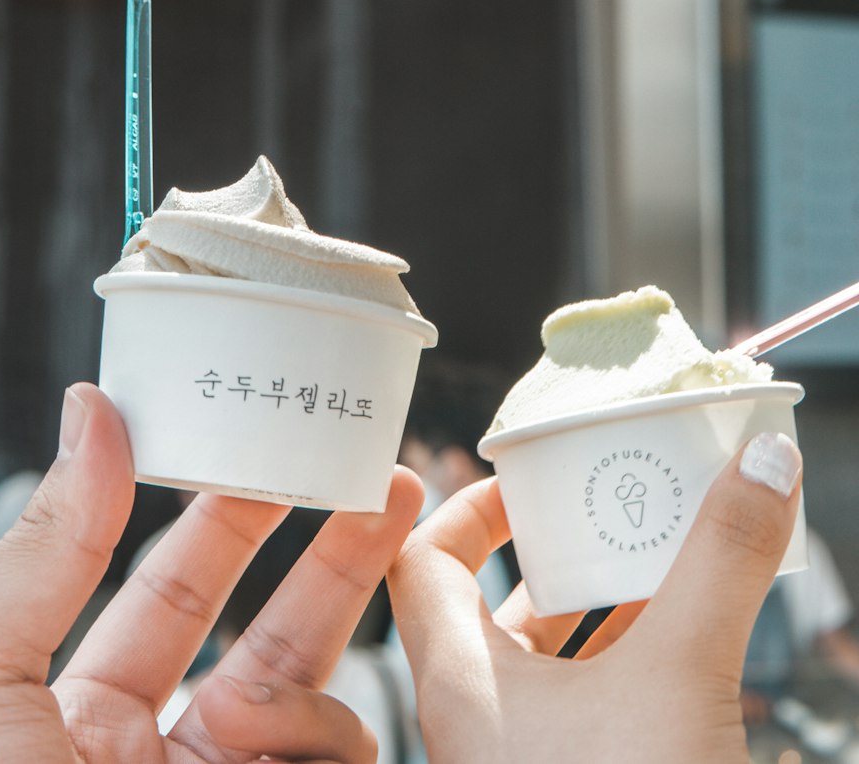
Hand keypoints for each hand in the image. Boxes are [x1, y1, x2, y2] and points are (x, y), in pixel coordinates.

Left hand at [0, 382, 422, 763]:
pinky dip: (312, 735)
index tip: (263, 437)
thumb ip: (45, 545)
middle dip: (325, 547)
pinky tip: (259, 748)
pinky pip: (342, 757)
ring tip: (243, 709)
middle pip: (267, 628)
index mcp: (73, 727)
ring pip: (317, 700)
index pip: (167, 593)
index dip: (217, 514)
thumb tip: (92, 408)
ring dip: (304, 659)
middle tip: (378, 473)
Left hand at [389, 430, 802, 763]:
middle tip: (609, 499)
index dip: (464, 505)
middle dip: (555, 546)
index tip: (526, 472)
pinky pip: (590, 704)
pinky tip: (688, 633)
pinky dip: (630, 656)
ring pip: (549, 658)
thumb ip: (720, 561)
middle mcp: (480, 722)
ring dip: (601, 600)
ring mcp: (527, 763)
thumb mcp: (681, 673)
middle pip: (493, 602)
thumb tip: (765, 454)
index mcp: (462, 682)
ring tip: (660, 551)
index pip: (422, 562)